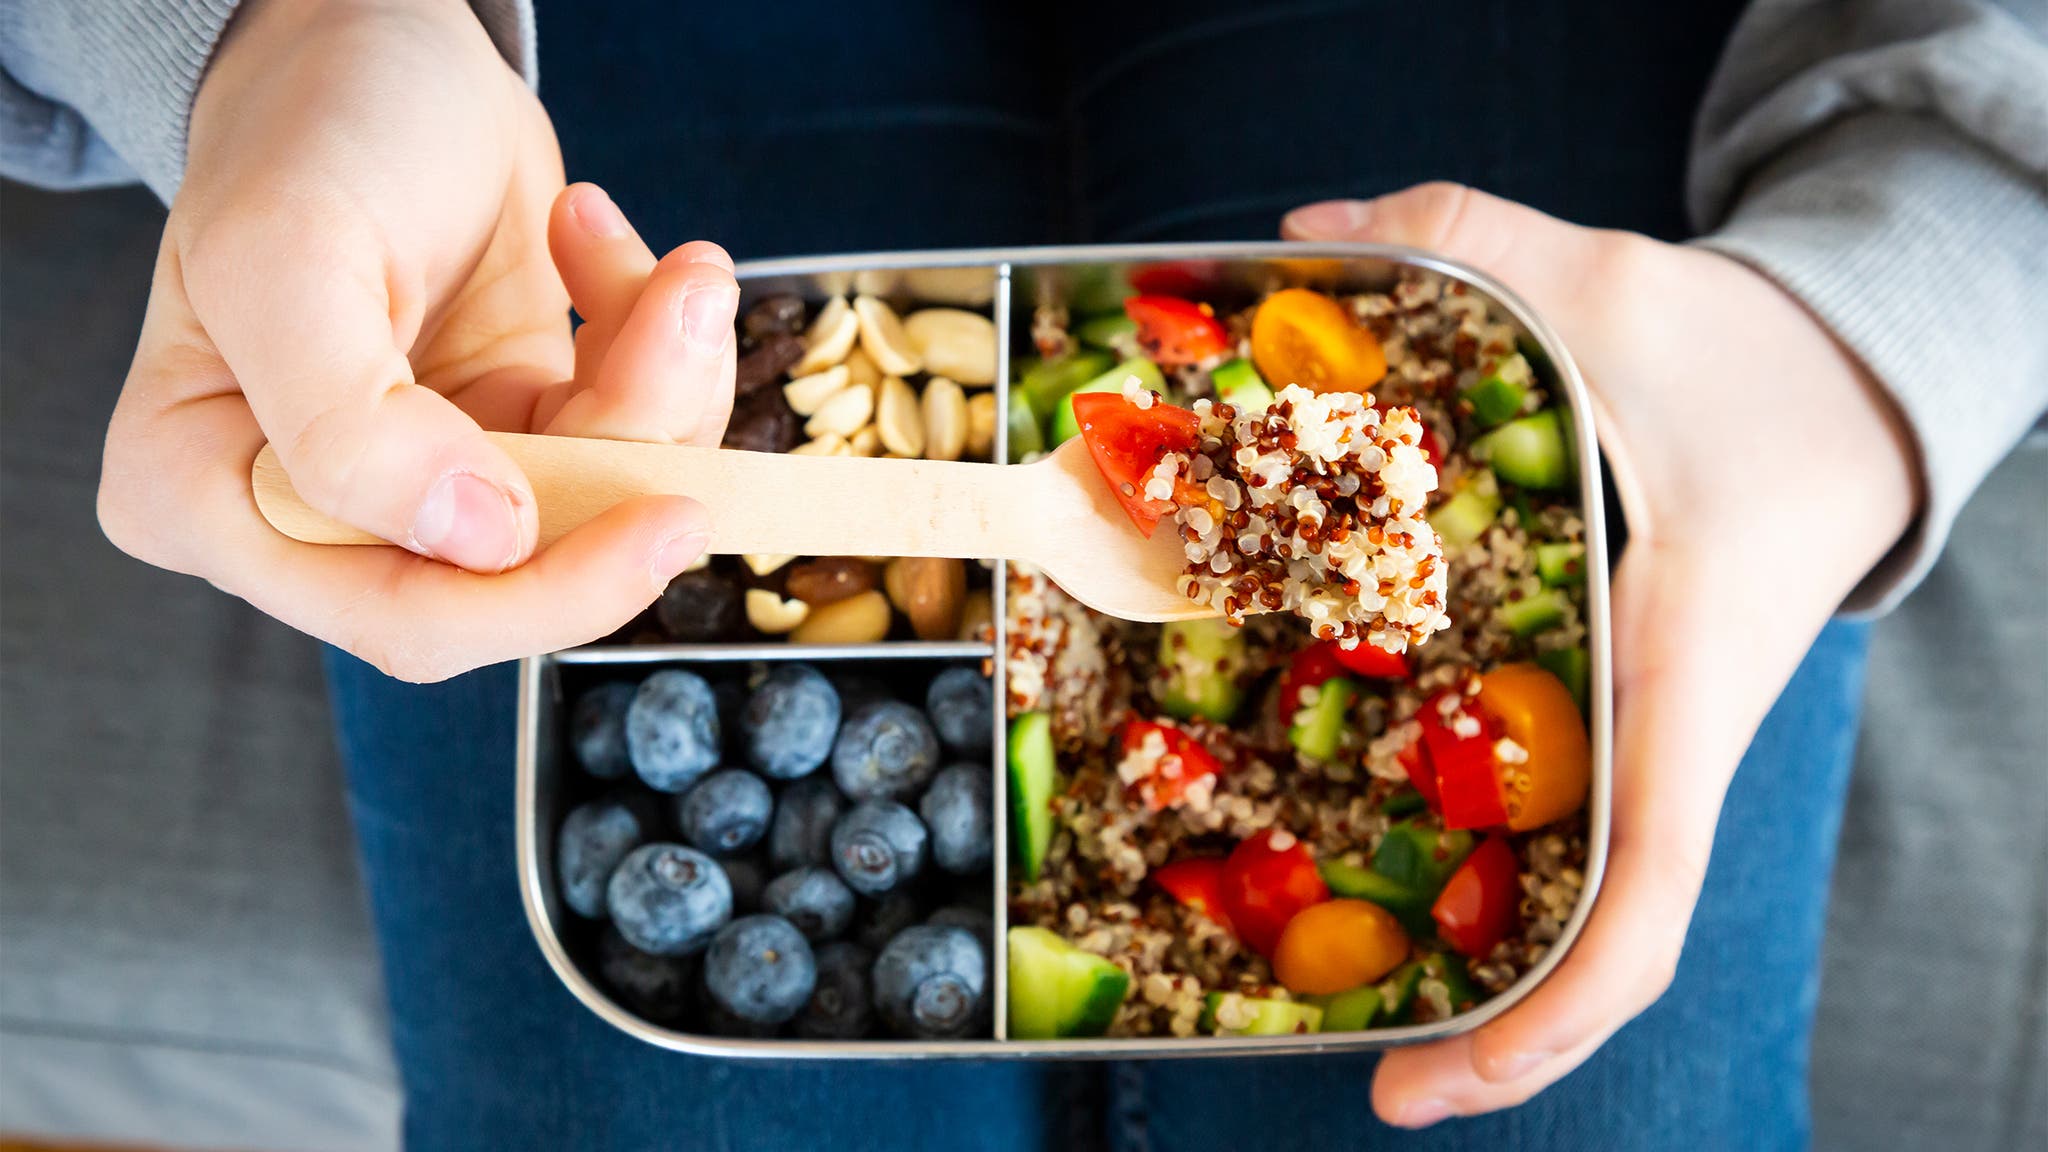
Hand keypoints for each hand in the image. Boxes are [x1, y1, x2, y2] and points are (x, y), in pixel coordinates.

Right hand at [98, 0, 737, 681]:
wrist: (373, 45)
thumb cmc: (307, 130)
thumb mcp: (291, 254)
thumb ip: (350, 425)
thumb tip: (482, 540)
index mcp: (209, 499)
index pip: (400, 615)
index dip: (546, 592)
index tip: (659, 509)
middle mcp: (318, 515)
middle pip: (526, 576)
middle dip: (635, 456)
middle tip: (690, 327)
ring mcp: (432, 479)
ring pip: (602, 503)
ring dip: (669, 383)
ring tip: (674, 269)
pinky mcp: (519, 432)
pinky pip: (627, 438)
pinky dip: (659, 346)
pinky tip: (601, 243)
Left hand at [1283, 185, 1918, 1124]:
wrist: (1851, 384)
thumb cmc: (1758, 361)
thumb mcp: (1617, 284)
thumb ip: (1470, 238)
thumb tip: (1306, 230)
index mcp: (1685, 682)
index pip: (1647, 897)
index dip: (1549, 1017)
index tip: (1426, 1087)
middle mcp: (1663, 741)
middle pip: (1597, 941)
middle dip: (1499, 1037)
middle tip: (1364, 1084)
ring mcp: (1639, 737)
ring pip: (1575, 896)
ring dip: (1486, 970)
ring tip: (1340, 1013)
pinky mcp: (1613, 708)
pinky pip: (1555, 818)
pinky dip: (1485, 866)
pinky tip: (1376, 858)